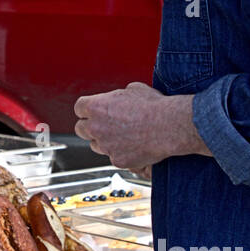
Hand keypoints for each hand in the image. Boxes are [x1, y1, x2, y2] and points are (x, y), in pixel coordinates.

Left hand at [73, 82, 208, 168]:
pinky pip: (113, 157)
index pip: (79, 108)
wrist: (170, 126)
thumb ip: (117, 97)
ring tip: (122, 136)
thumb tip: (117, 101)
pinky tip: (133, 146)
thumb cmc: (154, 106)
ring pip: (95, 145)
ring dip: (104, 141)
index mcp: (96, 107)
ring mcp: (106, 146)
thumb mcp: (133, 90)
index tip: (92, 111)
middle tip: (101, 125)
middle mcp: (96, 127)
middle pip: (80, 129)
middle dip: (89, 126)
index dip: (87, 109)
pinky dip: (120, 153)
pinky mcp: (117, 160)